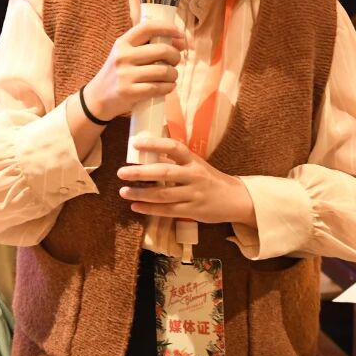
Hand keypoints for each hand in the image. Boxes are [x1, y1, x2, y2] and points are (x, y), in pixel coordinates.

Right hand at [82, 19, 184, 120]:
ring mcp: (125, 75)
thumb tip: (179, 42)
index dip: (168, 28)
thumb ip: (146, 46)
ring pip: (163, 71)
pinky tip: (168, 87)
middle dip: (175, 56)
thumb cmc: (117, 73)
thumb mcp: (124, 54)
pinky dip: (169, 87)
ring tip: (172, 76)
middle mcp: (123, 56)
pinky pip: (158, 88)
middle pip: (161, 50)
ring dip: (174, 74)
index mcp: (122, 43)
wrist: (97, 98)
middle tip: (175, 61)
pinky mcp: (129, 92)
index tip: (180, 34)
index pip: (147, 28)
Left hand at [117, 137, 255, 226]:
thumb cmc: (210, 179)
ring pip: (163, 195)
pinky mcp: (193, 211)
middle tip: (121, 172)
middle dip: (141, 173)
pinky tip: (135, 206)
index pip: (173, 147)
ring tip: (123, 192)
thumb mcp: (196, 164)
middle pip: (164, 173)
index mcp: (193, 160)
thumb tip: (149, 151)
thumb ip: (176, 160)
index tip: (135, 144)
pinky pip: (167, 210)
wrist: (234, 199)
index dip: (154, 144)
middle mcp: (193, 175)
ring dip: (141, 194)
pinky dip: (150, 209)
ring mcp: (193, 194)